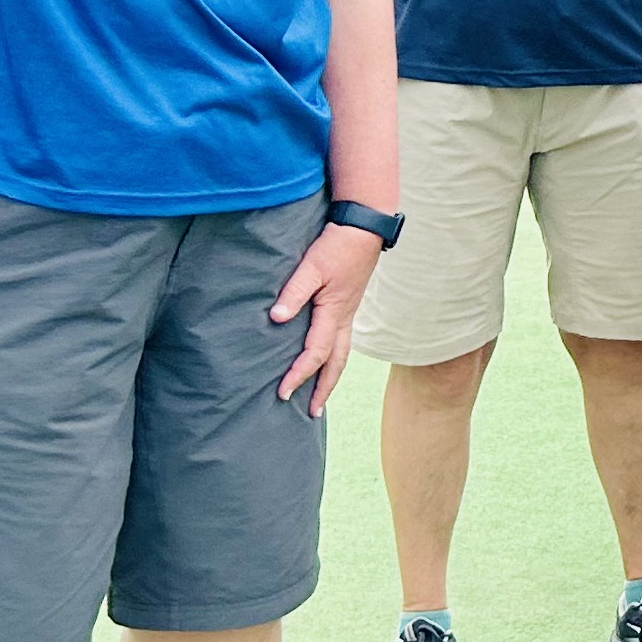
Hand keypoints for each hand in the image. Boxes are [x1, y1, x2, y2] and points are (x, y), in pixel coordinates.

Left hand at [270, 222, 383, 414]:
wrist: (364, 229)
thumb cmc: (337, 246)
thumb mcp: (311, 266)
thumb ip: (293, 292)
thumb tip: (276, 319)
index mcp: (334, 313)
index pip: (315, 353)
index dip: (299, 374)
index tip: (283, 392)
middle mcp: (344, 319)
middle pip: (336, 364)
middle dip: (323, 389)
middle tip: (311, 411)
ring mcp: (348, 314)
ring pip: (342, 355)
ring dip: (330, 377)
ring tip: (320, 396)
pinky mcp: (347, 307)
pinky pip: (342, 342)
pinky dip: (333, 359)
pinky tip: (325, 361)